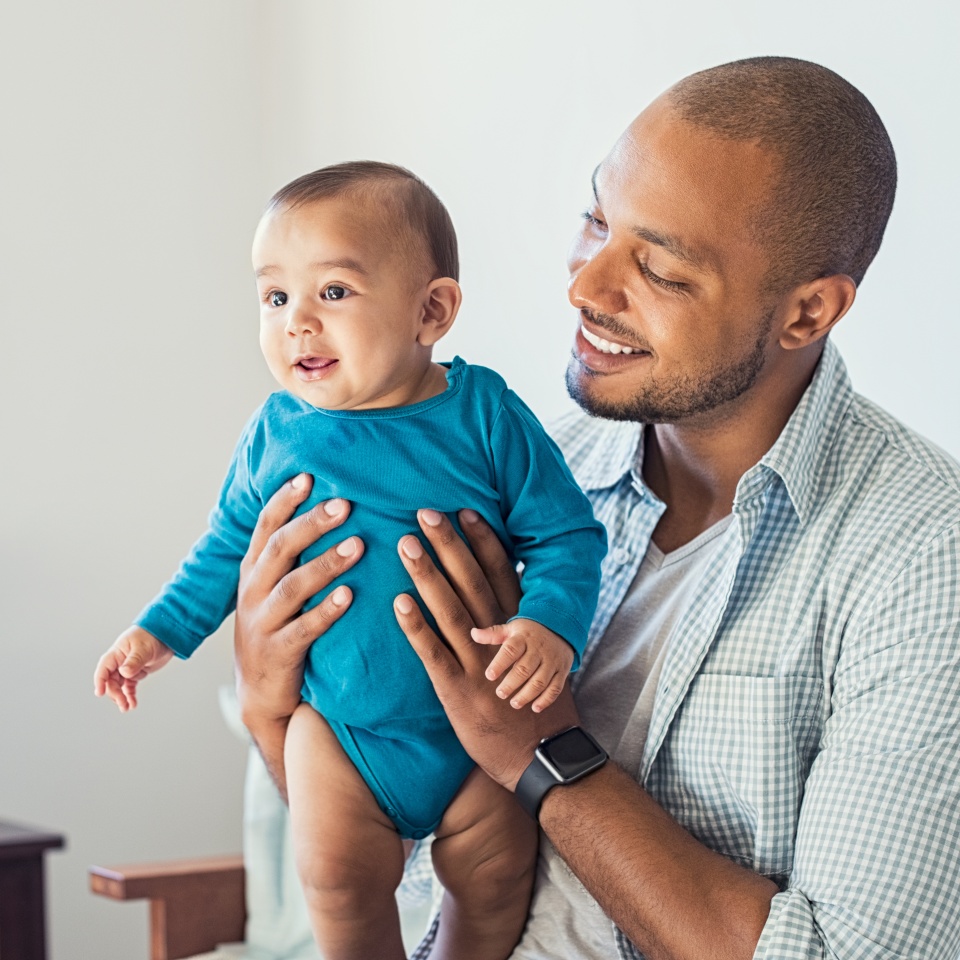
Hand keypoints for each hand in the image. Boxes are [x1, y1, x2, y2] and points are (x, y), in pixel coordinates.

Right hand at [94, 626, 173, 711]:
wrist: (167, 633)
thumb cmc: (152, 635)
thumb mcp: (143, 648)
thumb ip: (134, 661)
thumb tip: (124, 673)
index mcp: (117, 653)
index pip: (104, 668)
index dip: (100, 681)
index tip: (100, 693)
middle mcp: (120, 662)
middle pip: (111, 681)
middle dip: (115, 693)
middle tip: (122, 703)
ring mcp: (128, 668)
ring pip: (119, 686)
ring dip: (121, 697)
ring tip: (126, 708)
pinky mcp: (137, 672)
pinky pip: (130, 686)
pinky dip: (130, 695)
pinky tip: (132, 703)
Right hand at [234, 473, 363, 729]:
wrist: (260, 693)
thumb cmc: (279, 627)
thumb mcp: (275, 587)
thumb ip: (292, 553)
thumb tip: (331, 505)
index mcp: (253, 569)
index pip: (266, 526)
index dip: (285, 500)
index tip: (309, 476)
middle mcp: (253, 591)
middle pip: (280, 549)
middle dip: (311, 524)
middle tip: (345, 505)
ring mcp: (262, 622)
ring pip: (292, 587)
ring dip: (325, 564)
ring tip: (357, 546)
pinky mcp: (277, 653)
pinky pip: (303, 629)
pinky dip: (326, 611)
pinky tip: (349, 596)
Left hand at [394, 508, 578, 790]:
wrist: (539, 757)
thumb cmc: (535, 704)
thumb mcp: (537, 658)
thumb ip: (519, 625)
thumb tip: (508, 591)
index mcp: (519, 628)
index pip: (501, 574)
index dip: (483, 541)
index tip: (466, 509)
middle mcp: (499, 640)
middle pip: (472, 582)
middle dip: (450, 545)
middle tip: (427, 512)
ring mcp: (478, 664)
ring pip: (451, 611)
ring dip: (428, 575)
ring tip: (406, 545)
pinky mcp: (457, 690)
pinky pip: (433, 653)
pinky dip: (416, 626)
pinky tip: (398, 602)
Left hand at [473, 618, 573, 711]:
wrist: (560, 627)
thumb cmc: (529, 632)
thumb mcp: (512, 629)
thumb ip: (493, 634)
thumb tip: (472, 634)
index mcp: (523, 638)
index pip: (511, 650)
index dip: (500, 664)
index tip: (489, 676)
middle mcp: (539, 650)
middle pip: (525, 669)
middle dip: (512, 683)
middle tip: (500, 694)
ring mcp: (552, 661)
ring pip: (540, 681)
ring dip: (527, 694)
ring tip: (514, 703)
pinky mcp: (562, 671)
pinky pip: (556, 687)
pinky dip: (546, 700)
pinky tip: (535, 708)